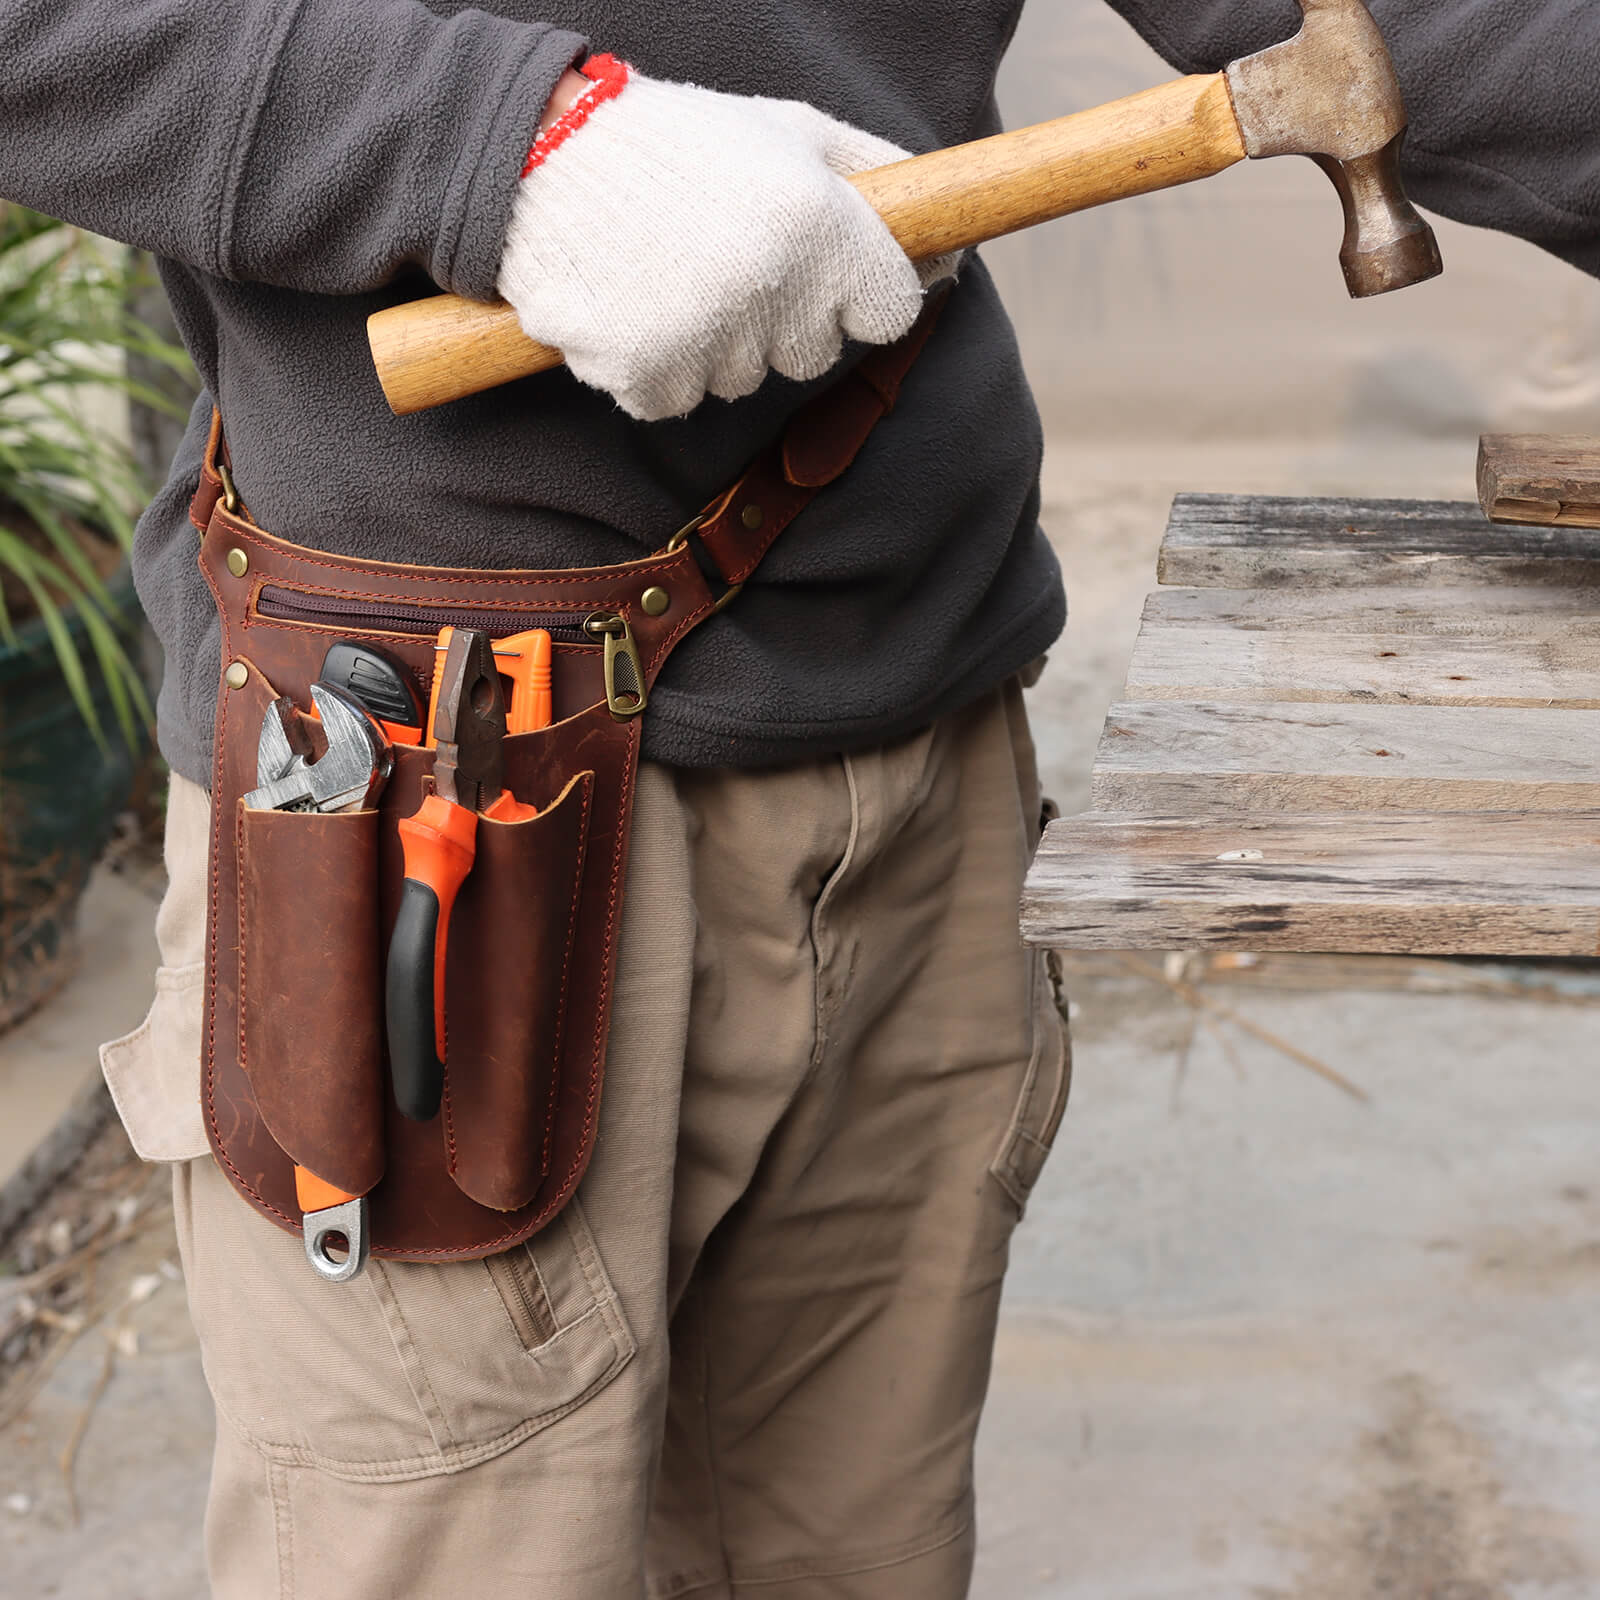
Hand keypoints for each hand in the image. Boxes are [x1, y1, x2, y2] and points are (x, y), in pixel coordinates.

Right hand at [498, 58, 954, 420]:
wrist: (543, 153)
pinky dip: (660, 367)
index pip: (891, 312)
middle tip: (728, 255)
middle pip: (815, 353)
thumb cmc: (680, 141)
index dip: (858, 291)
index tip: (824, 271)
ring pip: (744, 380)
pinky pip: (679, 400)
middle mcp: (770, 289)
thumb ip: (878, 176)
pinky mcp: (647, 379)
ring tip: (672, 270)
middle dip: (785, 317)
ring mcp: (706, 342)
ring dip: (718, 342)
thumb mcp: (791, 130)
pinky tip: (637, 305)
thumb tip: (952, 242)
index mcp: (817, 225)